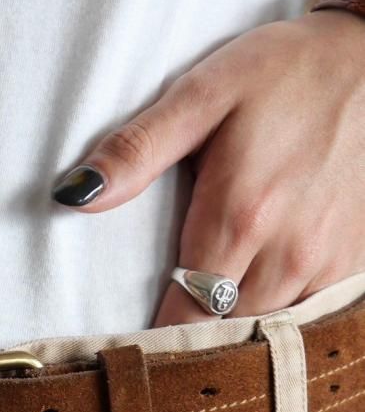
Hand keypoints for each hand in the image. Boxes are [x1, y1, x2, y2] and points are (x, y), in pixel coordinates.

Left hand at [51, 8, 364, 326]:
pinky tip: (252, 290)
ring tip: (204, 302)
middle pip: (221, 329)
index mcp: (238, 217)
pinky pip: (303, 313)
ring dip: (231, 323)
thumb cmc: (280, 73)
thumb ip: (137, 151)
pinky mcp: (352, 261)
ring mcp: (325, 262)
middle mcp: (287, 253)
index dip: (153, 337)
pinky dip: (273, 311)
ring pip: (263, 327)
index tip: (127, 339)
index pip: (183, 317)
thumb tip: (73, 195)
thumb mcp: (201, 94)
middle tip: (159, 321)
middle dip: (188, 329)